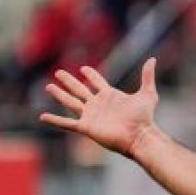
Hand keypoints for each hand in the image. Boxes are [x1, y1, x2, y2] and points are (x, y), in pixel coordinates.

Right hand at [39, 58, 159, 157]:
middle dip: (69, 81)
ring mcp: (91, 116)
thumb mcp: (148, 94)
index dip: (91, 75)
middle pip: (79, 90)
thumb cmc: (145, 118)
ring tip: (48, 86)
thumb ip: (147, 76)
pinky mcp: (86, 127)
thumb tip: (153, 59)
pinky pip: (66, 124)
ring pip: (71, 102)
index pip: (97, 82)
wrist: (139, 135)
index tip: (84, 68)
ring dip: (59, 95)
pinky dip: (54, 120)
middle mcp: (98, 105)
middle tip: (58, 72)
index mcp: (110, 96)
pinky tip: (42, 117)